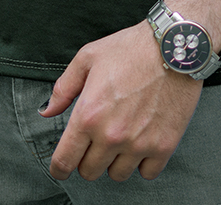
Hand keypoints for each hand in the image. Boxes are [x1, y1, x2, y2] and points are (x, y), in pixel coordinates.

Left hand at [44, 21, 202, 182]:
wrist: (173, 46)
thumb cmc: (130, 48)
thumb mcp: (88, 58)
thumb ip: (63, 88)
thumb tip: (47, 111)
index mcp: (89, 114)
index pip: (64, 161)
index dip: (59, 167)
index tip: (62, 165)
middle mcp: (112, 135)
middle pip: (89, 172)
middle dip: (88, 158)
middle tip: (96, 139)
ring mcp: (139, 143)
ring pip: (117, 175)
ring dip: (115, 161)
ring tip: (121, 137)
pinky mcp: (164, 146)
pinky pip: (146, 173)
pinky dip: (143, 162)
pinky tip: (142, 141)